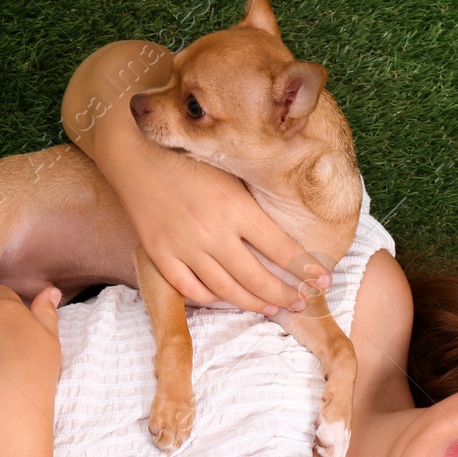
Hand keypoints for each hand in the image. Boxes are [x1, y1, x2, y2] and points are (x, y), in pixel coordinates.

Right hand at [65, 41, 330, 314]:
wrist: (135, 149)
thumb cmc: (190, 156)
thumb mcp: (232, 171)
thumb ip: (256, 202)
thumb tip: (292, 229)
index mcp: (235, 206)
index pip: (282, 249)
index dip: (306, 270)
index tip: (323, 281)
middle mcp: (212, 231)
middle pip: (258, 278)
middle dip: (285, 295)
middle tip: (301, 302)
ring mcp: (183, 245)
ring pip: (227, 290)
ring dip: (254, 303)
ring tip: (272, 307)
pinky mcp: (159, 253)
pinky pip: (190, 289)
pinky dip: (211, 298)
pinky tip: (226, 298)